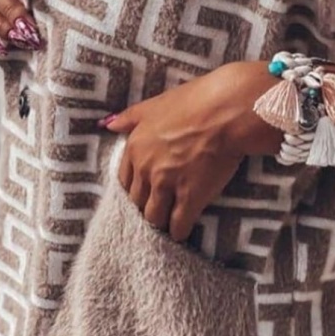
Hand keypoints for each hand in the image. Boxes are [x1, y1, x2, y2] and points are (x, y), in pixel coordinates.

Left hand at [100, 61, 281, 241]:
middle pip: (137, 201)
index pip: (125, 180)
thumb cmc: (194, 102)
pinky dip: (178, 232)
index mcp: (135, 147)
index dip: (134, 190)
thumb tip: (108, 124)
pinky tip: (181, 234)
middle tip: (155, 214)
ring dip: (159, 224)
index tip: (142, 195)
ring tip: (166, 228)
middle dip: (145, 209)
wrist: (226, 111)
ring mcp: (167, 185)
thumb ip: (130, 117)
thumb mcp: (155, 104)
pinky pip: (178, 224)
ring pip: (154, 217)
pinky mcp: (190, 198)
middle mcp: (146, 169)